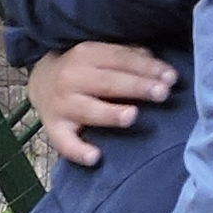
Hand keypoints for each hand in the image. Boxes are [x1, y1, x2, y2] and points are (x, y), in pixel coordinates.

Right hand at [24, 39, 174, 168]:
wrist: (41, 81)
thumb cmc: (84, 69)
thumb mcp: (100, 54)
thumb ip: (127, 56)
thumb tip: (157, 65)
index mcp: (86, 54)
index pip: (120, 59)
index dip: (147, 68)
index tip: (171, 78)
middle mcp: (71, 78)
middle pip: (108, 83)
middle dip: (136, 87)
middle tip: (162, 94)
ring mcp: (61, 104)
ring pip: (88, 110)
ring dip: (110, 114)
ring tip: (131, 116)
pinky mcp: (53, 128)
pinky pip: (64, 142)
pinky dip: (77, 151)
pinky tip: (95, 157)